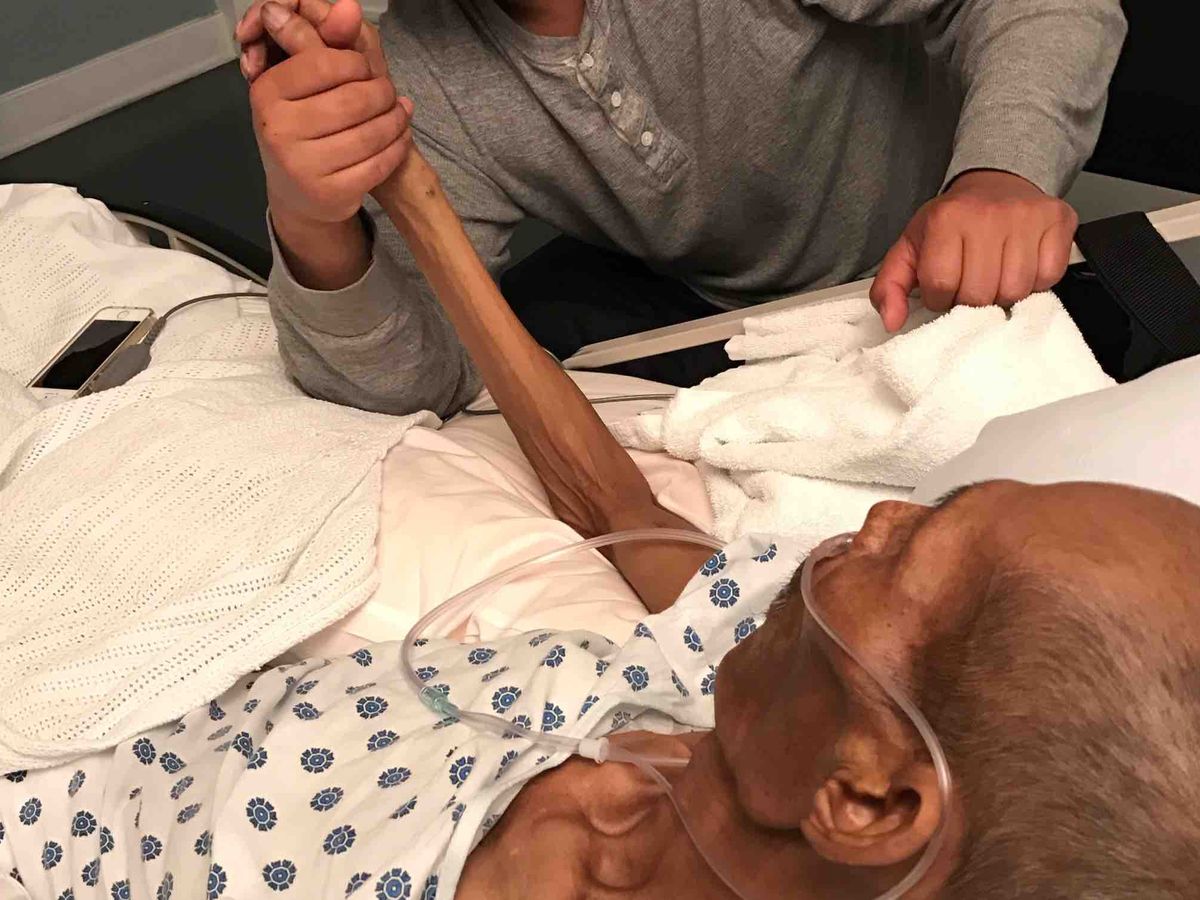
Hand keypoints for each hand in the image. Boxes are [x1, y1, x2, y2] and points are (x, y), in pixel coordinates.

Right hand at [246, 1, 412, 224]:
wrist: (297, 193)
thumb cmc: (301, 124)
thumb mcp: (303, 80)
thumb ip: (326, 39)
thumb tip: (351, 5)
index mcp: (267, 93)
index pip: (324, 64)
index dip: (355, 63)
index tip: (363, 69)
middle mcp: (279, 130)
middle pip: (353, 100)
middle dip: (381, 92)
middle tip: (388, 92)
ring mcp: (303, 166)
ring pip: (371, 133)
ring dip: (396, 119)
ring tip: (400, 111)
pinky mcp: (330, 194)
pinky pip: (379, 164)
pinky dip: (397, 146)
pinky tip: (400, 136)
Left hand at [869, 170, 1078, 330]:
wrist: (995, 183)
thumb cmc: (952, 221)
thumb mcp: (911, 248)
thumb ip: (890, 286)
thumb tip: (891, 321)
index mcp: (946, 219)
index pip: (941, 286)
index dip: (940, 297)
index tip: (943, 286)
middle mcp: (988, 214)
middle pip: (979, 294)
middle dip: (970, 300)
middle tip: (970, 282)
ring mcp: (1027, 216)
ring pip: (1015, 291)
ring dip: (1002, 294)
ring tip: (995, 275)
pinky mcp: (1058, 220)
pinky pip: (1048, 277)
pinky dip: (1035, 283)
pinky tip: (1020, 266)